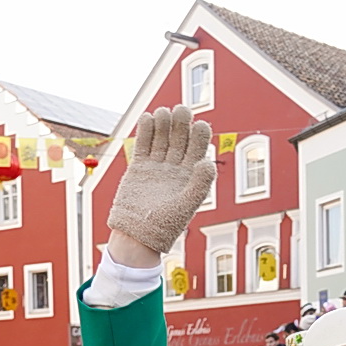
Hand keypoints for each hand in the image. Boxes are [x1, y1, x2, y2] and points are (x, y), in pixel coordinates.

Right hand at [105, 106, 216, 256]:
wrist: (137, 236)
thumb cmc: (165, 226)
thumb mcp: (186, 206)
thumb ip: (199, 185)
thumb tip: (208, 162)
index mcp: (190, 177)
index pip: (197, 151)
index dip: (199, 136)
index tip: (200, 124)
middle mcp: (175, 170)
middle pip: (179, 140)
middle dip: (181, 125)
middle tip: (182, 109)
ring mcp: (157, 167)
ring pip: (161, 140)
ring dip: (163, 125)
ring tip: (164, 112)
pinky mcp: (139, 168)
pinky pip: (143, 145)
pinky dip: (145, 131)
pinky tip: (148, 117)